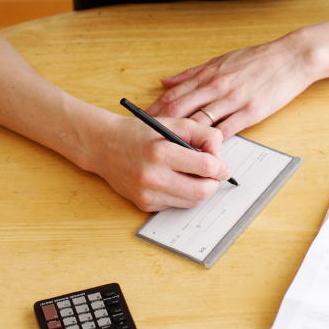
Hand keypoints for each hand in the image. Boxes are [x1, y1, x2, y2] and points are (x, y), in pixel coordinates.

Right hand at [93, 113, 232, 211]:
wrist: (105, 146)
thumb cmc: (140, 132)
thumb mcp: (173, 123)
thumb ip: (202, 134)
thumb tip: (219, 156)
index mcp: (161, 152)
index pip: (205, 167)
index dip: (220, 167)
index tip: (224, 167)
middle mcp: (153, 177)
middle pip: (201, 191)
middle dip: (213, 183)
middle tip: (214, 174)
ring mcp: (147, 194)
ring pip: (191, 202)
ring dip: (200, 190)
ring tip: (195, 174)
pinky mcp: (144, 205)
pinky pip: (175, 205)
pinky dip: (182, 194)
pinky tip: (175, 179)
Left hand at [146, 33, 314, 138]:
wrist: (291, 57)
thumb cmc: (257, 59)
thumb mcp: (221, 60)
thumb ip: (191, 74)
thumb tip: (165, 81)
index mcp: (209, 74)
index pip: (174, 94)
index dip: (155, 109)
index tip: (141, 122)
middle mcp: (217, 86)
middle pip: (181, 109)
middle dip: (161, 126)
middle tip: (146, 142)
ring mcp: (233, 100)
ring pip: (201, 123)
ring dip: (185, 139)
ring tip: (170, 153)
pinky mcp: (251, 112)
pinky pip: (226, 130)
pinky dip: (213, 144)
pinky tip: (203, 154)